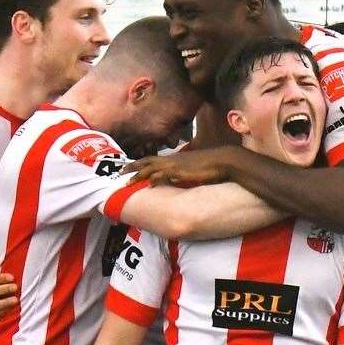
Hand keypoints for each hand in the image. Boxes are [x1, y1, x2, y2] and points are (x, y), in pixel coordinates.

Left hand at [126, 145, 241, 186]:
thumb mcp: (192, 168)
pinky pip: (164, 174)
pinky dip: (155, 179)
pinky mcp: (181, 171)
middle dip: (132, 167)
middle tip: (119, 173)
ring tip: (127, 183)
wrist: (223, 161)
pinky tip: (150, 186)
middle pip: (146, 161)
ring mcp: (176, 164)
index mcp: (174, 158)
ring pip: (151, 167)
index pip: (152, 159)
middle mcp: (172, 159)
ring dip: (138, 175)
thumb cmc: (210, 166)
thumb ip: (182, 172)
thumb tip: (175, 179)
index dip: (139, 164)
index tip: (128, 169)